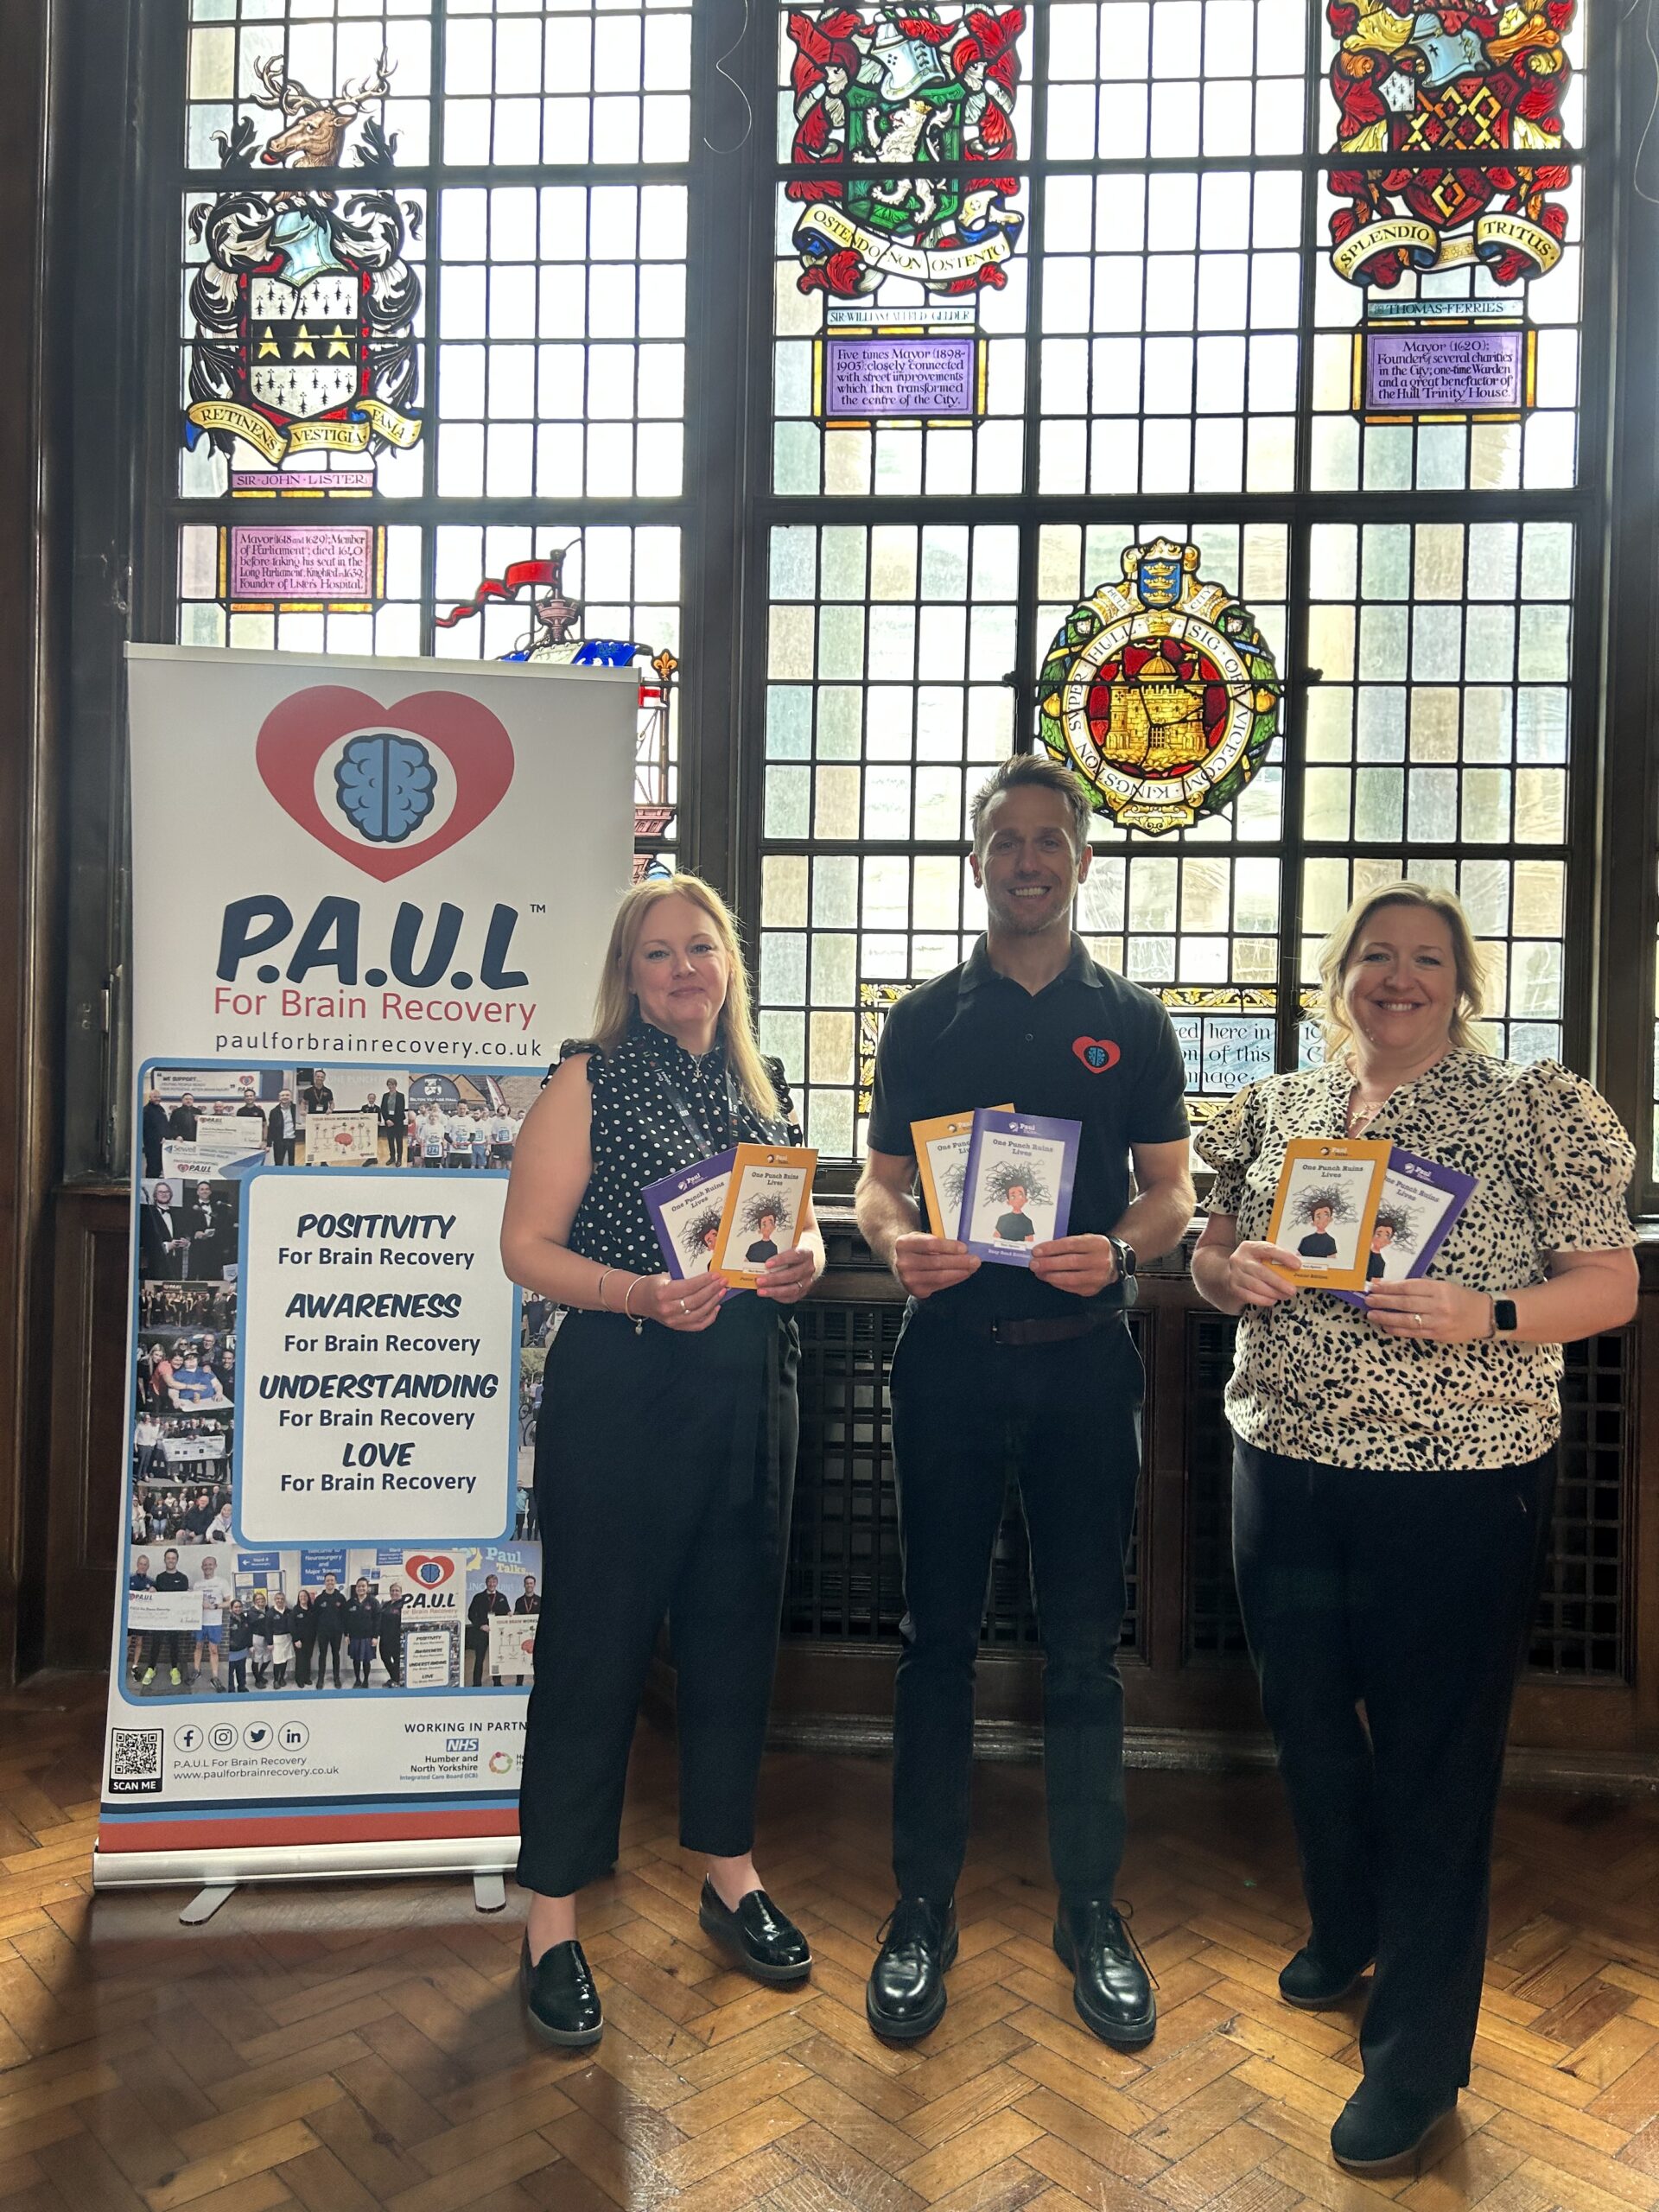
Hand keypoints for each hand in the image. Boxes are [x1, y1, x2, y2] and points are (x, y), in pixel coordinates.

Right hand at [631, 1271, 726, 1333]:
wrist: (639, 1299)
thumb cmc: (653, 1285)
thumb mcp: (664, 1276)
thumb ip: (683, 1278)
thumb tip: (708, 1277)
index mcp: (663, 1293)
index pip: (689, 1287)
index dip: (705, 1281)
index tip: (716, 1275)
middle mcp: (667, 1309)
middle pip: (696, 1301)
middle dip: (712, 1290)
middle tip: (723, 1282)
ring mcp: (672, 1321)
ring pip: (699, 1313)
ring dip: (713, 1302)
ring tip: (722, 1291)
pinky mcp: (676, 1327)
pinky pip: (697, 1325)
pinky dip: (709, 1317)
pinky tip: (716, 1306)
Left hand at [757, 1246, 818, 1303]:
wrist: (808, 1263)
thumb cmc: (795, 1254)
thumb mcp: (790, 1247)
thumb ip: (778, 1248)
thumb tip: (762, 1248)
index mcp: (806, 1254)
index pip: (795, 1256)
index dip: (781, 1260)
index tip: (767, 1264)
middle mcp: (808, 1268)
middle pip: (792, 1275)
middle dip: (774, 1279)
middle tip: (760, 1280)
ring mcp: (807, 1282)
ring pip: (792, 1289)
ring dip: (774, 1290)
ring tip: (761, 1291)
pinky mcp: (804, 1292)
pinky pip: (791, 1297)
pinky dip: (779, 1297)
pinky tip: (769, 1294)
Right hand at [890, 1233, 980, 1299]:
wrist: (898, 1261)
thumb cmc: (915, 1247)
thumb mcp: (921, 1237)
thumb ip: (938, 1240)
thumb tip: (964, 1248)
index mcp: (904, 1244)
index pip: (930, 1245)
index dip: (949, 1247)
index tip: (964, 1248)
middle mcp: (903, 1263)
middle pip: (937, 1262)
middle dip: (959, 1262)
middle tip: (975, 1260)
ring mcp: (908, 1279)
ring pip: (940, 1276)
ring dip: (959, 1272)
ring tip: (971, 1268)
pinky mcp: (916, 1291)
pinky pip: (940, 1286)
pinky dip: (954, 1280)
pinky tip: (962, 1274)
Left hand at [1030, 1235, 1118, 1297]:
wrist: (1116, 1263)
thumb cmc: (1094, 1249)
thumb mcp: (1086, 1239)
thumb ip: (1068, 1244)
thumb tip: (1043, 1251)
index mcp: (1097, 1244)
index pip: (1071, 1245)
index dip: (1052, 1248)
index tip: (1037, 1251)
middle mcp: (1100, 1261)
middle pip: (1070, 1262)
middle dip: (1048, 1264)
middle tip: (1034, 1264)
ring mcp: (1098, 1277)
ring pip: (1070, 1278)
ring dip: (1050, 1276)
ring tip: (1039, 1272)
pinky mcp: (1093, 1289)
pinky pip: (1071, 1288)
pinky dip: (1057, 1283)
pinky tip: (1049, 1278)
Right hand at [1227, 1242, 1303, 1307]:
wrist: (1231, 1273)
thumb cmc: (1253, 1263)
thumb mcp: (1262, 1255)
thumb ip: (1278, 1256)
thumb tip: (1298, 1260)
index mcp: (1249, 1247)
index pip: (1268, 1249)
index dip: (1284, 1256)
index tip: (1297, 1264)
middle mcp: (1239, 1260)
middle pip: (1261, 1271)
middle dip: (1279, 1282)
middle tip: (1292, 1289)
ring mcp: (1235, 1275)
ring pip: (1256, 1286)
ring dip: (1273, 1293)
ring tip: (1285, 1295)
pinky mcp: (1234, 1288)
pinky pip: (1250, 1296)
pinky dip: (1264, 1300)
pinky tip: (1273, 1299)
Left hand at [1363, 1279, 1491, 1343]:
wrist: (1484, 1316)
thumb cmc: (1461, 1298)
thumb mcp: (1443, 1286)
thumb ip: (1420, 1287)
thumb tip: (1391, 1286)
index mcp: (1440, 1289)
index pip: (1409, 1287)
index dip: (1389, 1287)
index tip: (1375, 1285)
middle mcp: (1439, 1305)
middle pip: (1405, 1303)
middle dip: (1383, 1301)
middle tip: (1368, 1299)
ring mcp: (1438, 1322)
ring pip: (1407, 1320)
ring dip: (1386, 1317)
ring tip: (1371, 1314)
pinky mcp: (1438, 1335)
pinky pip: (1413, 1333)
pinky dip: (1397, 1330)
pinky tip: (1386, 1326)